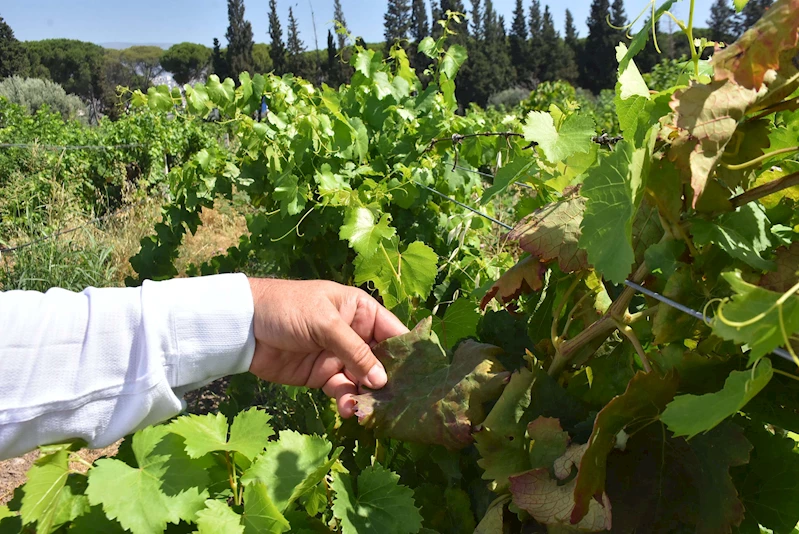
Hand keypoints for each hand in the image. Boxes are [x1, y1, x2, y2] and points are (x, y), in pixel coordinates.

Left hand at [247, 278, 408, 416]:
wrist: (243, 326)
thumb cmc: (287, 309)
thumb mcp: (325, 323)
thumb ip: (354, 351)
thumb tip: (382, 380)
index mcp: (360, 311)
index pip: (393, 332)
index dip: (407, 352)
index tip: (423, 375)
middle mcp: (354, 334)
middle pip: (381, 361)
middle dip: (390, 380)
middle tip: (400, 402)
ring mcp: (339, 357)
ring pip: (364, 380)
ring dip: (368, 395)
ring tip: (367, 408)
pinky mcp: (322, 377)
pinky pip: (343, 391)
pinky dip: (347, 401)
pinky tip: (347, 408)